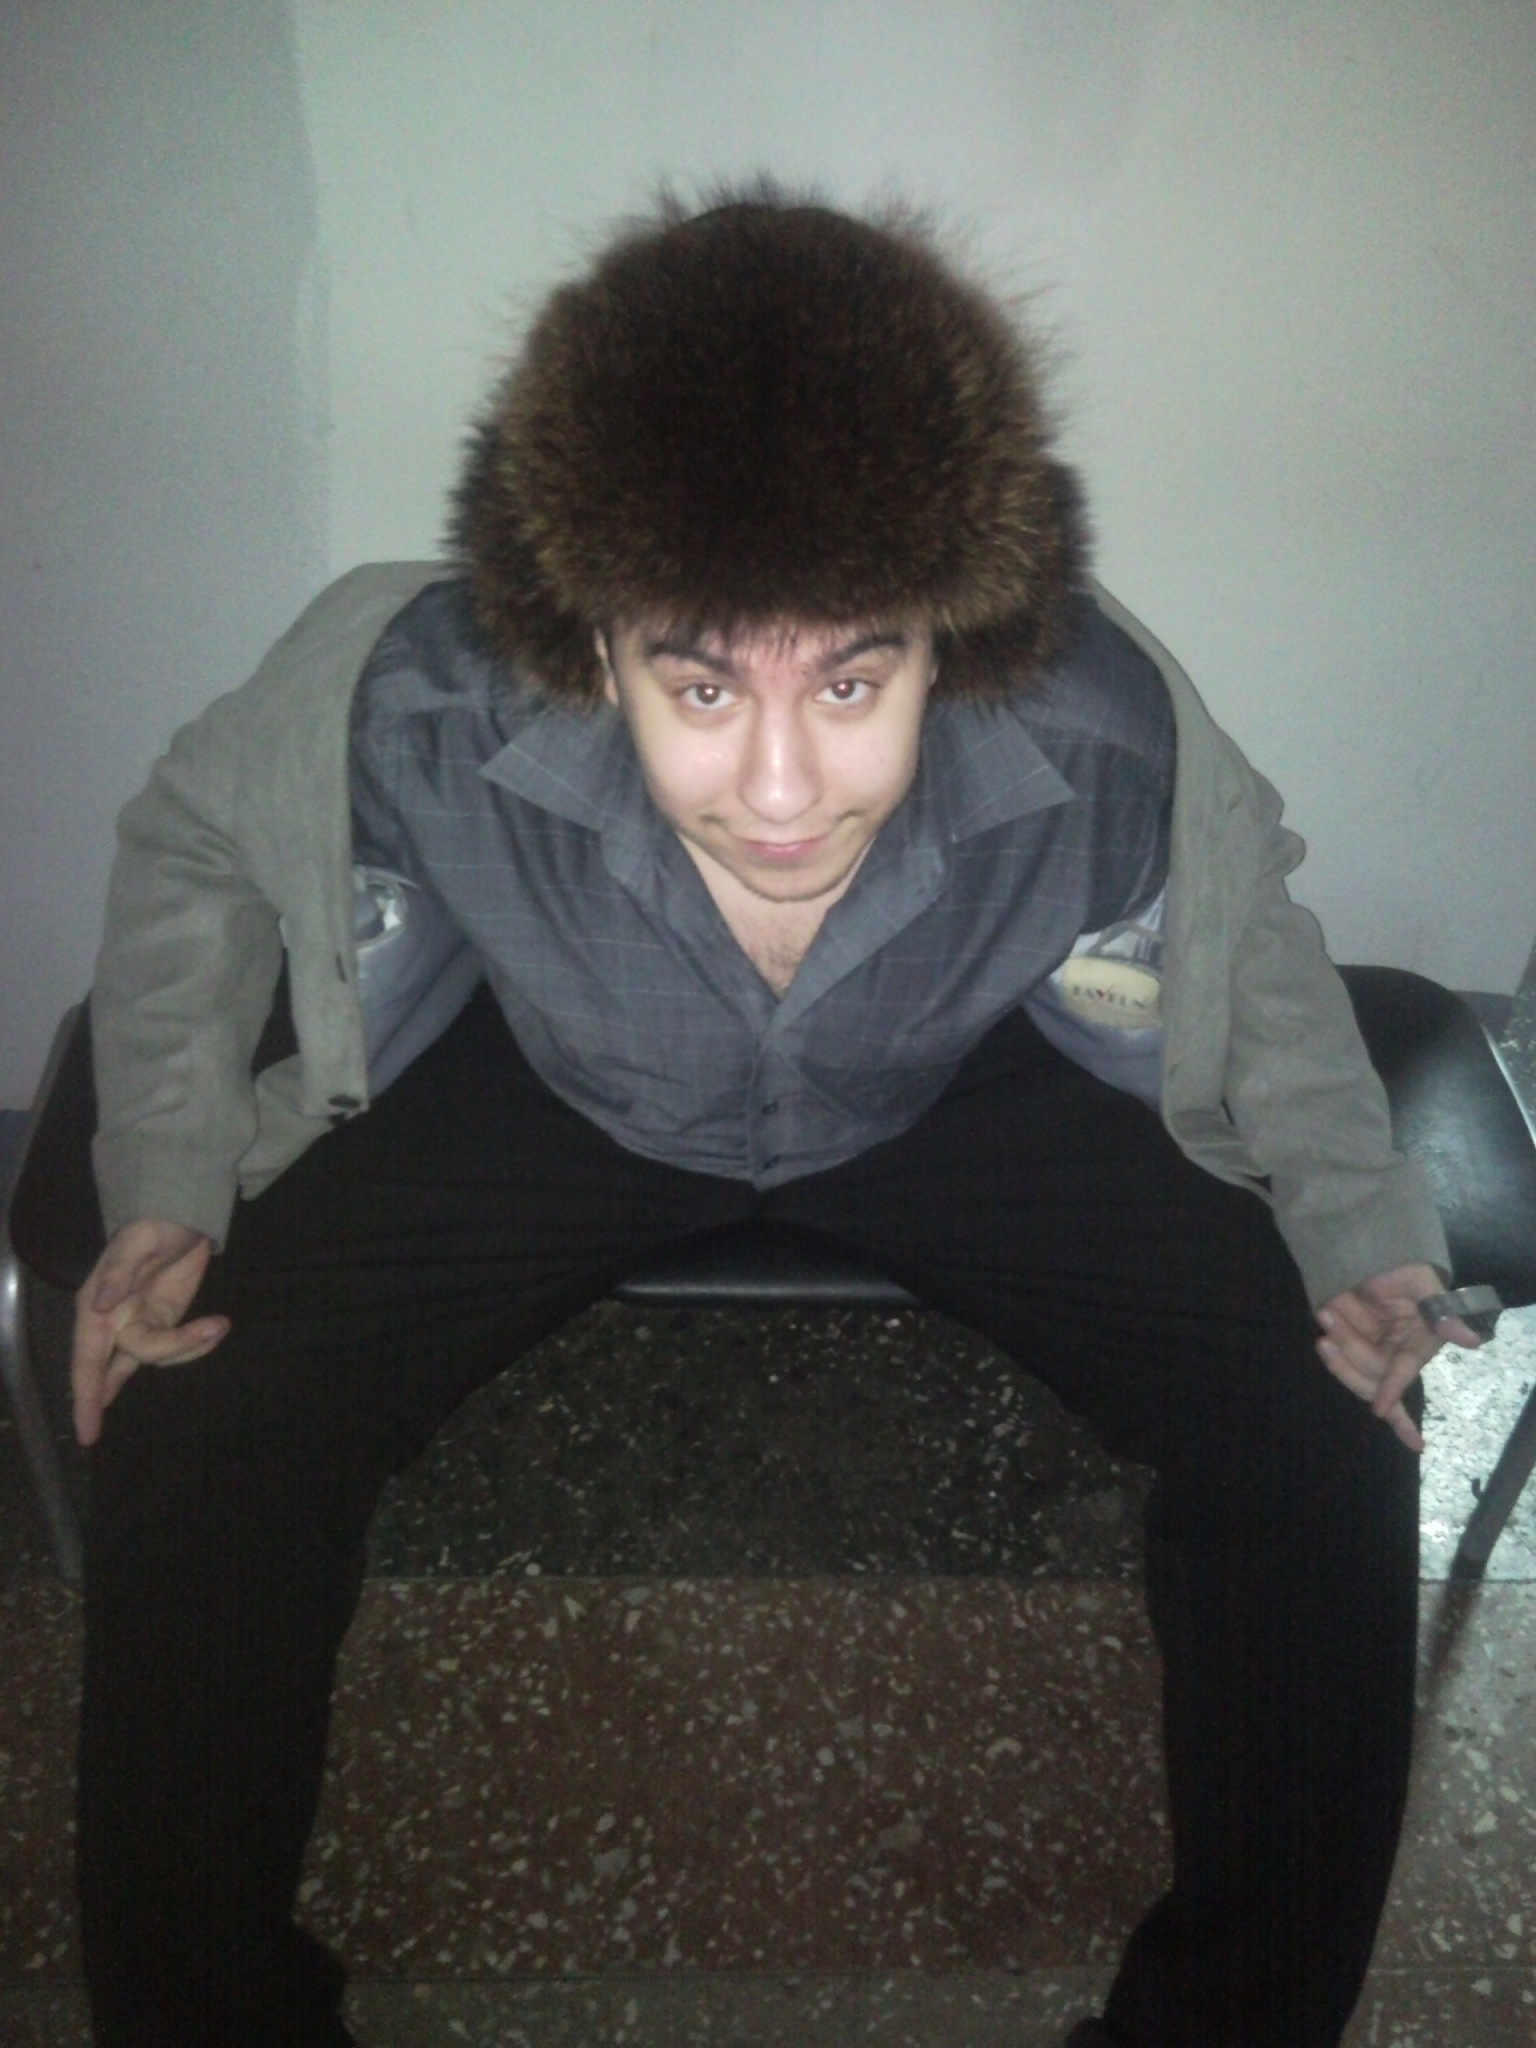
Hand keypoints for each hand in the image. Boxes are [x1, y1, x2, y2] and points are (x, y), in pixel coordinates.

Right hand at [72, 1220, 227, 1446]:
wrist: (178, 1218)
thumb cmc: (149, 1226)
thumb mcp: (135, 1242)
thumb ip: (118, 1272)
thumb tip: (100, 1305)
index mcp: (95, 1308)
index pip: (86, 1359)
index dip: (86, 1396)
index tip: (88, 1432)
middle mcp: (113, 1324)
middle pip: (125, 1364)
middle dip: (160, 1362)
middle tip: (197, 1335)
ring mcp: (140, 1327)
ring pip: (155, 1359)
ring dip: (187, 1347)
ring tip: (217, 1323)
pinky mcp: (166, 1324)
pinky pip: (177, 1348)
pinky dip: (196, 1345)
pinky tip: (215, 1328)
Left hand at [1315, 1260, 1485, 1454]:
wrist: (1386, 1261)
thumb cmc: (1413, 1276)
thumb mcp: (1428, 1286)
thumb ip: (1445, 1314)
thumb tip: (1473, 1341)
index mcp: (1417, 1347)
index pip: (1404, 1371)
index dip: (1393, 1390)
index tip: (1380, 1411)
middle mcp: (1393, 1355)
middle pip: (1372, 1376)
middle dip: (1351, 1353)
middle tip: (1329, 1317)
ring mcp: (1370, 1350)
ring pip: (1352, 1368)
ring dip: (1338, 1347)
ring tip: (1326, 1313)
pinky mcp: (1350, 1342)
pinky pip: (1338, 1356)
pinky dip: (1332, 1351)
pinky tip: (1325, 1326)